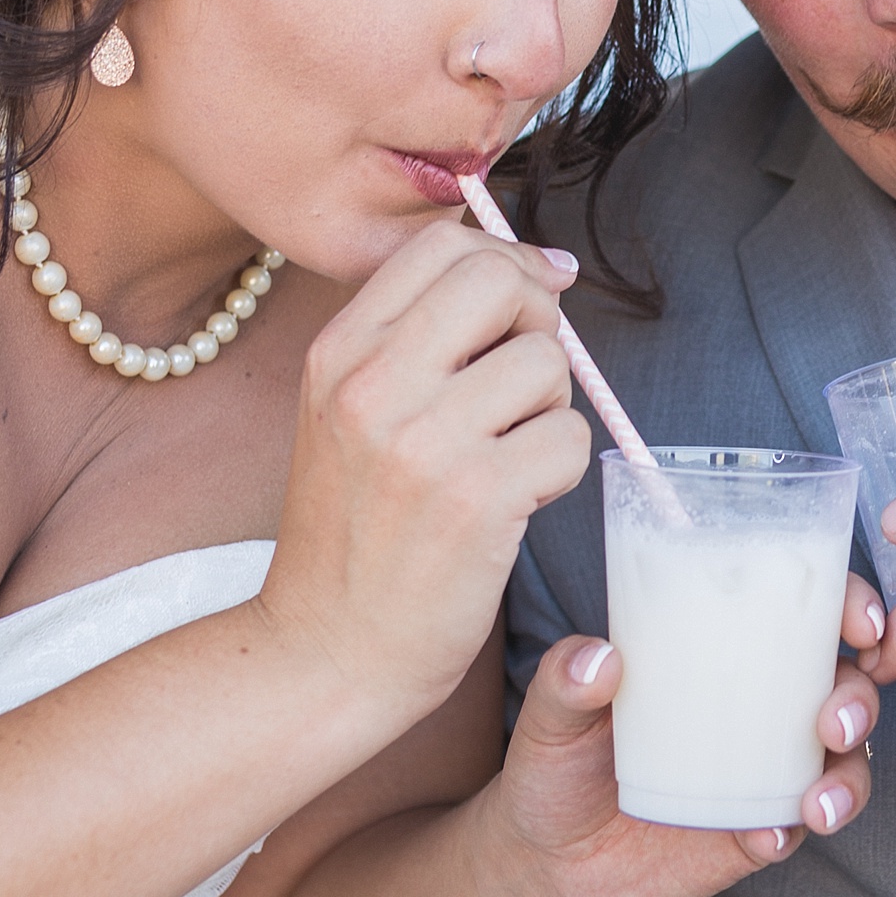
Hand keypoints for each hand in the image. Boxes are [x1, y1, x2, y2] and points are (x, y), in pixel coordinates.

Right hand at [257, 223, 589, 728]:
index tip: (525, 308)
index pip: (442, 245)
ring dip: (550, 410)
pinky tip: (517, 504)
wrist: (325, 651)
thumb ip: (419, 340)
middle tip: (525, 384)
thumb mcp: (348, 414)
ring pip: (546, 363)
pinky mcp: (477, 501)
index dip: (506, 263)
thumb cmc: (355, 533)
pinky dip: (561, 471)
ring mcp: (423, 443)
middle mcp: (372, 385)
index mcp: (338, 352)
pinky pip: (570, 439)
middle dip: (537, 322)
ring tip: (508, 457)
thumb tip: (548, 269)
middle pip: (500, 281)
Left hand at [484, 575, 885, 896]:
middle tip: (834, 722)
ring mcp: (762, 772)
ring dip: (848, 776)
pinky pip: (795, 827)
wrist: (546, 863)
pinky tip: (768, 836)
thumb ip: (564, 681)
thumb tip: (600, 658)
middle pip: (843, 686)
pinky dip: (792, 829)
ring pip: (841, 762)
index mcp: (720, 652)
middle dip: (859, 699)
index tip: (858, 621)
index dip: (848, 606)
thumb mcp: (548, 716)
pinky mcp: (754, 832)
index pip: (802, 612)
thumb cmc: (553, 766)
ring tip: (816, 802)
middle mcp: (756, 707)